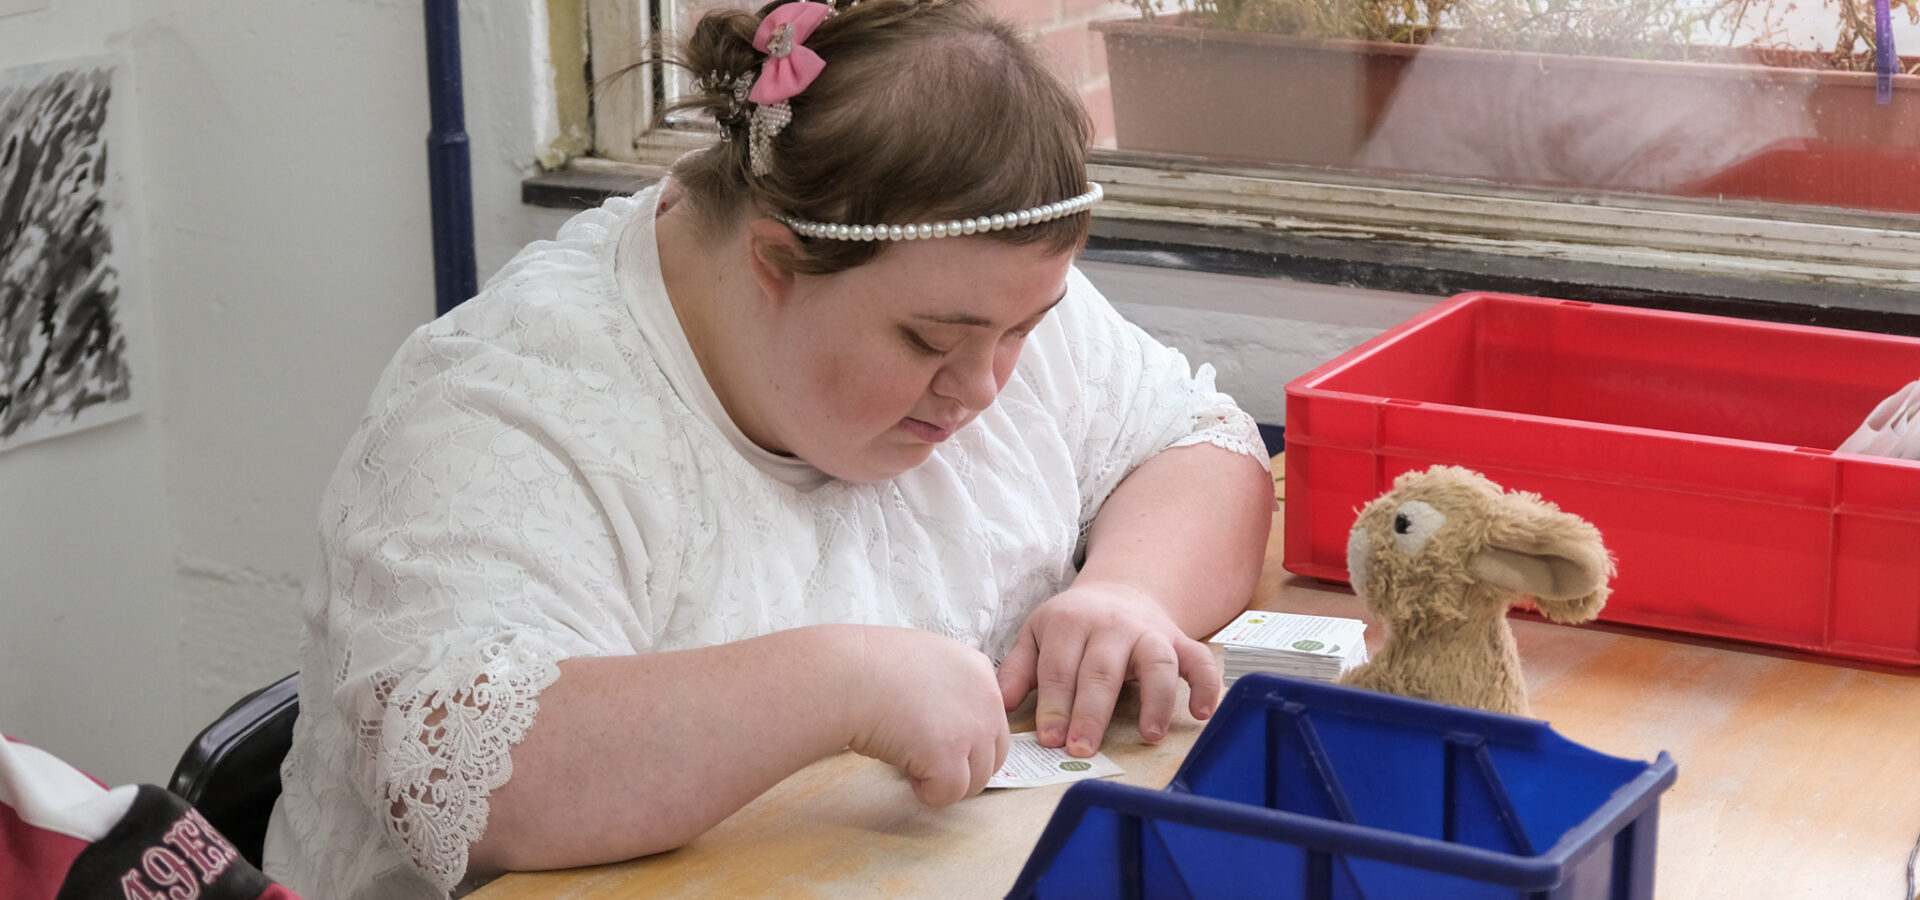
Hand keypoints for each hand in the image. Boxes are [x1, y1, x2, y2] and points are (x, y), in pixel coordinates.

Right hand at [844, 626, 1010, 807]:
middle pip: (992, 755)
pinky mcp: (950, 757)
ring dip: (944, 780)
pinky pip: (950, 794)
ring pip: (976, 780)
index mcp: (978, 670)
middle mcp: (985, 699)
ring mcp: (972, 729)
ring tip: (909, 761)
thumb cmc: (867, 668)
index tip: (933, 736)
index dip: (962, 739)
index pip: (991, 722)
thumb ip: (948, 688)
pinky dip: (928, 793)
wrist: (845, 676)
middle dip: (960, 766)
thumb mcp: (924, 661)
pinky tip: (904, 770)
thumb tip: (948, 725)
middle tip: (922, 759)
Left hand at [995, 581, 1221, 756]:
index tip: (1050, 740)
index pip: (1059, 668)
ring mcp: (1149, 632)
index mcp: (1070, 623)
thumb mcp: (1036, 635)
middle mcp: (1112, 625)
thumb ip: (1017, 670)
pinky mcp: (1179, 641)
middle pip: (1102, 671)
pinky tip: (1202, 713)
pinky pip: (1199, 660)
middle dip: (1091, 712)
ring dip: (1155, 700)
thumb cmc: (1072, 624)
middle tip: (1082, 749)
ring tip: (1148, 735)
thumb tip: (1001, 707)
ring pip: (1156, 664)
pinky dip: (1206, 685)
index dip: (1055, 705)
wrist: (1120, 590)